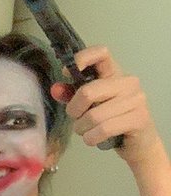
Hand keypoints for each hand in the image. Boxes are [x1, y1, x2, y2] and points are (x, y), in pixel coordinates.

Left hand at [51, 45, 163, 165]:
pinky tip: (93, 138)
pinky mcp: (139, 118)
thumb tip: (55, 89)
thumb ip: (71, 96)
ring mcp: (136, 99)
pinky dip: (91, 138)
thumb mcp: (87, 106)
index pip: (101, 53)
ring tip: (87, 131)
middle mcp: (128, 82)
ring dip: (82, 128)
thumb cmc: (109, 120)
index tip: (66, 74)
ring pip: (93, 116)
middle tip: (77, 119)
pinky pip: (104, 129)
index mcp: (113, 73)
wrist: (137, 143)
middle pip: (87, 92)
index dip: (81, 59)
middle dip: (74, 110)